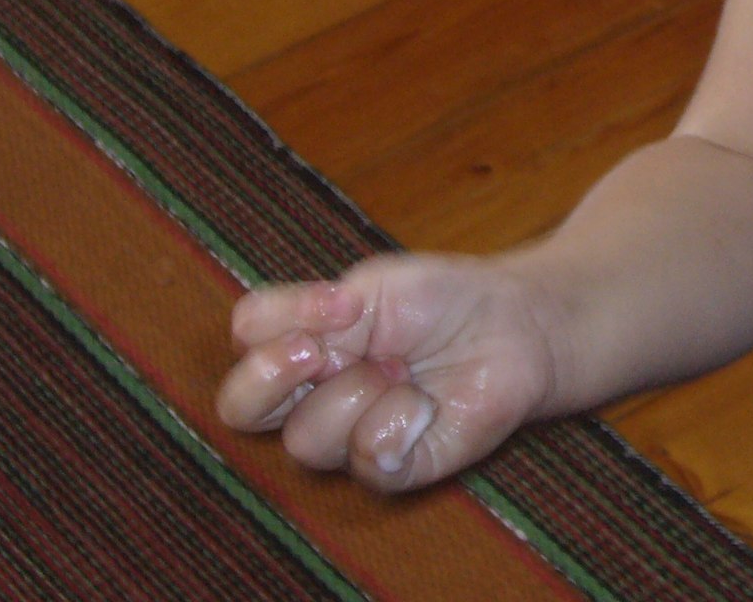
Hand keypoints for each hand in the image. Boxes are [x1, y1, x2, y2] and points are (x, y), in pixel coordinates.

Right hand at [217, 253, 558, 490]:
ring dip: (358, 391)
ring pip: (306, 437)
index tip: (339, 301)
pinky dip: (395, 422)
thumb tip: (295, 351)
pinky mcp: (394, 467)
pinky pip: (366, 460)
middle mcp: (310, 397)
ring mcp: (347, 436)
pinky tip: (424, 402)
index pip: (244, 340)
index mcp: (298, 346)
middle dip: (274, 375)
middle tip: (322, 350)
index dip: (272, 324)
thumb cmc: (440, 300)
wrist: (512, 323)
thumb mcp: (371, 286)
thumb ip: (313, 314)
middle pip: (240, 408)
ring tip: (403, 367)